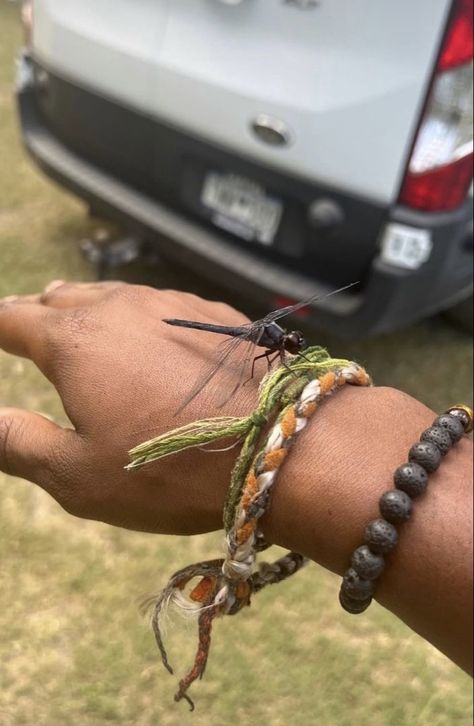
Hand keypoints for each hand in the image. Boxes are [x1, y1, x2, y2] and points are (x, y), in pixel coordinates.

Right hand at [0, 282, 257, 533]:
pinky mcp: (216, 314)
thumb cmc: (169, 469)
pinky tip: (153, 332)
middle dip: (38, 310)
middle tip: (26, 318)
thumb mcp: (79, 475)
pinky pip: (162, 304)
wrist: (278, 444)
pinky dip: (141, 314)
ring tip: (78, 312)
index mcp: (75, 342)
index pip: (12, 318)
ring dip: (89, 305)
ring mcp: (172, 304)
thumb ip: (20, 443)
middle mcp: (121, 308)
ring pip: (115, 295)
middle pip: (63, 298)